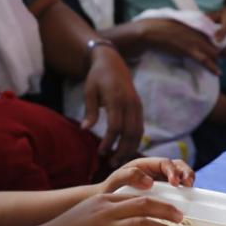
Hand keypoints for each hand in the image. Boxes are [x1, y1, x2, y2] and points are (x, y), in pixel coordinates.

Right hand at [33, 194, 182, 225]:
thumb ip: (108, 211)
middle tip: (181, 219)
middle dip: (167, 212)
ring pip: (141, 225)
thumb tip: (129, 215)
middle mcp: (106, 212)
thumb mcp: (87, 212)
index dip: (160, 203)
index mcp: (104, 201)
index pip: (138, 196)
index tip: (173, 210)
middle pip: (145, 206)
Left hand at [82, 46, 143, 167]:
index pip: (115, 126)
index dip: (109, 142)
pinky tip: (126, 150)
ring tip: (119, 160)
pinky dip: (135, 140)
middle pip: (130, 132)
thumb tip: (85, 129)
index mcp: (117, 99)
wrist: (113, 62)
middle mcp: (130, 103)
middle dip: (122, 150)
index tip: (101, 152)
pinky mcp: (139, 107)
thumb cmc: (97, 77)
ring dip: (130, 148)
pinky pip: (140, 127)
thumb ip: (90, 111)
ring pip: (138, 132)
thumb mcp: (89, 91)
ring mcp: (137, 105)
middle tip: (112, 163)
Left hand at [97, 157, 195, 193]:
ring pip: (181, 177)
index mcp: (145, 165)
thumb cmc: (108, 190)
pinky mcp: (164, 195)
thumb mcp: (114, 181)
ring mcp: (161, 183)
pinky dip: (185, 193)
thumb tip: (149, 181)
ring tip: (190, 189)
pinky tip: (186, 201)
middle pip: (178, 166)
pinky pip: (178, 192)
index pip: (164, 163)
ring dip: (188, 181)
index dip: (172, 171)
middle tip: (188, 184)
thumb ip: (128, 176)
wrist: (104, 203)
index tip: (175, 182)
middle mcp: (155, 171)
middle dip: (186, 172)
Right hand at [135, 18, 220, 73]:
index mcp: (193, 24)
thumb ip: (182, 28)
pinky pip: (205, 60)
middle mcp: (197, 32)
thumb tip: (182, 33)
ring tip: (217, 68)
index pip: (210, 34)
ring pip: (213, 52)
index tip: (214, 48)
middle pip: (214, 44)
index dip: (213, 43)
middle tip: (216, 61)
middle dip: (217, 53)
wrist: (150, 31)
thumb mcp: (173, 24)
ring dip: (216, 61)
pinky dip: (212, 67)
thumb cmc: (157, 27)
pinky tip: (217, 72)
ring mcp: (194, 41)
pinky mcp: (189, 50)